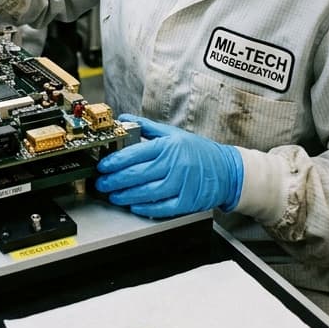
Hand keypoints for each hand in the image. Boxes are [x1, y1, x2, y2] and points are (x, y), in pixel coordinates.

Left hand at [95, 115, 242, 217]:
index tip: (102, 165)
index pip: (135, 153)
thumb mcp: (172, 133)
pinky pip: (162, 207)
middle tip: (101, 183)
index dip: (115, 161)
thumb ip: (146, 127)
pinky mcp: (187, 202)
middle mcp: (173, 165)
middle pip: (137, 174)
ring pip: (147, 192)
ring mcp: (181, 184)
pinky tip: (134, 206)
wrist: (227, 170)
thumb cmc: (198, 151)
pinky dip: (146, 208)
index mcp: (167, 146)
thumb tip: (124, 119)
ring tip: (113, 196)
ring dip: (126, 195)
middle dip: (115, 180)